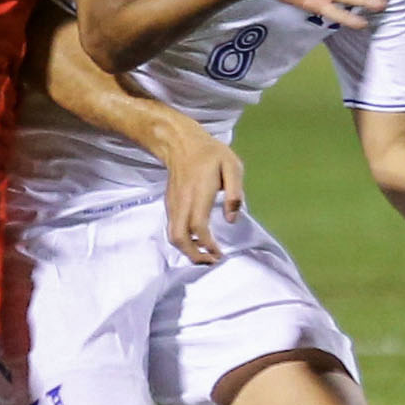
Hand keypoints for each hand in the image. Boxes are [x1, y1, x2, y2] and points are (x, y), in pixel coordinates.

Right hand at [155, 118, 244, 264]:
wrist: (180, 143)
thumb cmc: (210, 154)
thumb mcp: (232, 166)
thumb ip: (235, 193)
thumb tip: (232, 220)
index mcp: (199, 193)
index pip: (198, 226)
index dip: (208, 245)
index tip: (220, 254)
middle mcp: (182, 202)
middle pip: (179, 238)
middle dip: (193, 255)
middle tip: (211, 262)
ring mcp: (173, 204)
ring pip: (173, 236)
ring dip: (187, 251)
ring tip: (205, 255)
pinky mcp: (170, 205)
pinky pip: (173, 229)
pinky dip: (183, 241)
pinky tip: (197, 242)